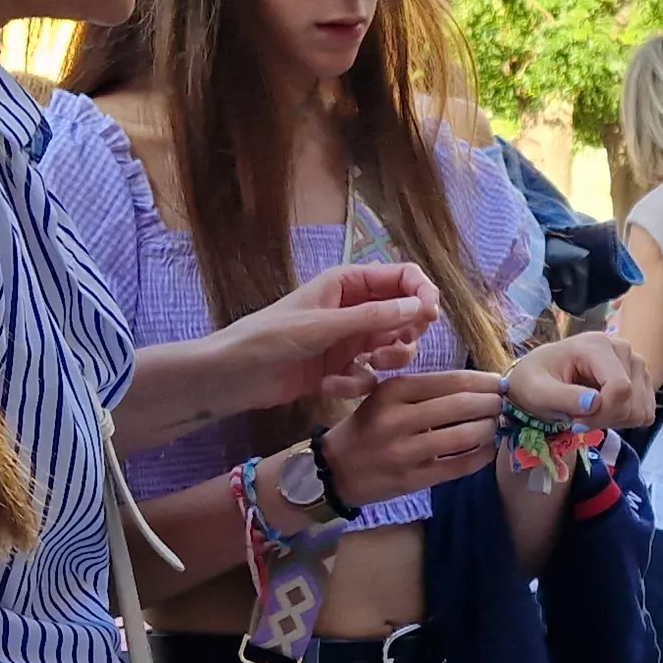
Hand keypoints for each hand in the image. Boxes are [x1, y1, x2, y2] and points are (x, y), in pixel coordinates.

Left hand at [214, 264, 441, 416]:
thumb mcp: (322, 326)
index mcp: (349, 283)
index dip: (422, 293)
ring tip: (363, 368)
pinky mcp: (344, 368)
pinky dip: (356, 382)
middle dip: (405, 335)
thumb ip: (373, 317)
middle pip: (406, 314)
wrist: (233, 376)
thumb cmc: (269, 338)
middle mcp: (356, 308)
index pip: (403, 276)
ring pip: (395, 347)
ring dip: (385, 361)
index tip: (429, 317)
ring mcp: (351, 339)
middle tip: (388, 352)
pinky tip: (330, 386)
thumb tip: (420, 306)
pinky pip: (370, 374)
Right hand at [318, 368, 506, 505]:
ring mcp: (406, 451)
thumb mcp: (386, 397)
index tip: (501, 383)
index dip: (484, 381)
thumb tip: (479, 387)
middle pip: (462, 405)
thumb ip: (425, 390)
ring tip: (495, 426)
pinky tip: (488, 450)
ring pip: (464, 436)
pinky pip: (457, 466)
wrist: (335, 469)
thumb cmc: (368, 427)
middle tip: (503, 404)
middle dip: (492, 403)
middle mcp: (399, 418)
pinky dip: (480, 457)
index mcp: (394, 391)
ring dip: (489, 429)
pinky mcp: (412, 479)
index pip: (452, 380)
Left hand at [505, 331, 654, 430]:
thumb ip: (563, 397)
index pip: (620, 388)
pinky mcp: (641, 379)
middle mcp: (623, 349)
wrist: (540, 376)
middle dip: (605, 419)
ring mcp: (635, 363)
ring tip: (590, 413)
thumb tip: (594, 403)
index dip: (602, 414)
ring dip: (615, 420)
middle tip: (579, 418)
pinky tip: (604, 411)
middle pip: (632, 401)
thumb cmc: (536, 381)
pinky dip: (625, 420)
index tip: (576, 422)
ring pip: (641, 409)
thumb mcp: (537, 391)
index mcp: (597, 345)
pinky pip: (646, 412)